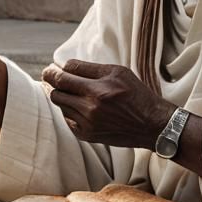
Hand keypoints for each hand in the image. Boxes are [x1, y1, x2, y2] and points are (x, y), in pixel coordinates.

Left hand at [41, 59, 174, 147]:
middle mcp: (90, 108)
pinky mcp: (87, 136)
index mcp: (98, 90)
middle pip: (56, 92)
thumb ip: (90, 69)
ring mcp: (88, 124)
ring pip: (61, 106)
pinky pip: (68, 120)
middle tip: (52, 78)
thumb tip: (65, 66)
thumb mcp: (118, 72)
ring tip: (73, 92)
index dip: (53, 72)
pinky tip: (81, 107)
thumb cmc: (136, 94)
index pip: (63, 77)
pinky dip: (70, 112)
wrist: (151, 124)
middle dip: (53, 83)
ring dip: (64, 97)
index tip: (50, 70)